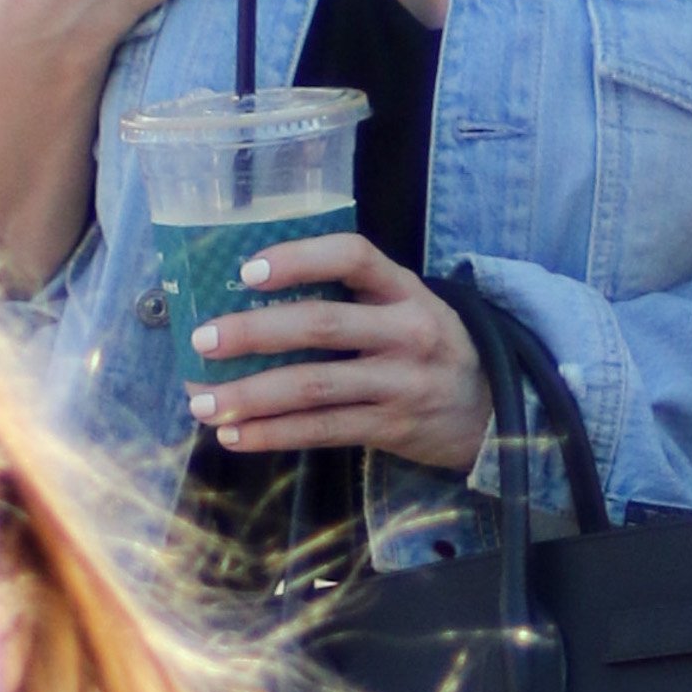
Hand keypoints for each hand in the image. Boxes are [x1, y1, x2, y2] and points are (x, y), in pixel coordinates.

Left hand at [185, 237, 492, 470]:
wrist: (490, 407)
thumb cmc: (428, 345)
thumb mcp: (407, 306)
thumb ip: (353, 297)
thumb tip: (254, 296)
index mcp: (406, 289)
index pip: (354, 256)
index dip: (300, 259)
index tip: (247, 270)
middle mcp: (406, 331)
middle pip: (322, 325)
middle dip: (255, 332)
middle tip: (202, 339)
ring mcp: (400, 382)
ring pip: (313, 387)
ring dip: (250, 395)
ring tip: (202, 402)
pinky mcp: (390, 427)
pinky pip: (322, 431)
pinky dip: (273, 435)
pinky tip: (235, 435)